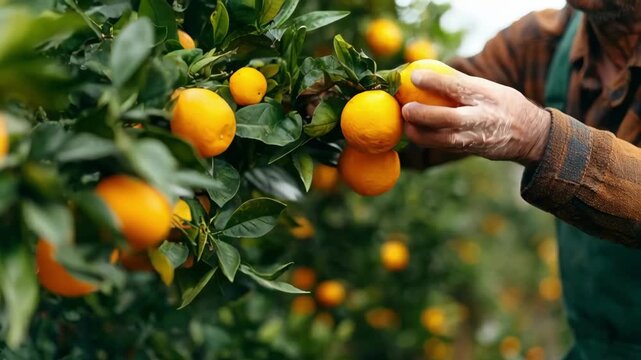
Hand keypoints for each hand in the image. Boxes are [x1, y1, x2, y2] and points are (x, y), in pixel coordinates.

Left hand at [401, 70, 551, 164]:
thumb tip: (428, 69)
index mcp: (488, 96)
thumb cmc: (503, 104)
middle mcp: (482, 118)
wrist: (530, 136)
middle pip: (449, 119)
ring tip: (406, 125)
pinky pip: (444, 147)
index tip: (414, 75)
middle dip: (424, 115)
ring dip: (420, 134)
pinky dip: (426, 141)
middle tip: (405, 108)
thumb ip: (462, 82)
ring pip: (443, 140)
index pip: (458, 86)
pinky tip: (414, 133)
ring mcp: (476, 138)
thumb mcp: (490, 88)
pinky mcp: (470, 151)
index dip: (435, 81)